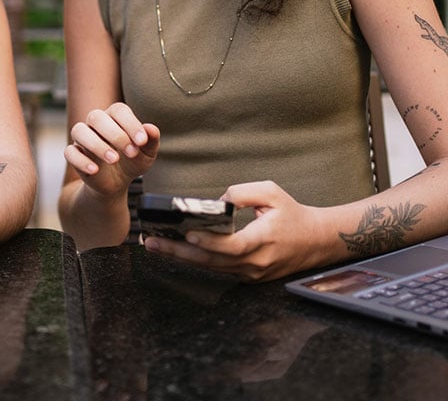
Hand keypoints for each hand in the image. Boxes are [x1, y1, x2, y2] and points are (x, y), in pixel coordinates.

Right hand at [65, 102, 159, 197]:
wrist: (118, 182)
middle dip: (115, 134)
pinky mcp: (74, 154)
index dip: (130, 124)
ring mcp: (83, 138)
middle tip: (131, 152)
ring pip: (79, 131)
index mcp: (115, 116)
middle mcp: (96, 123)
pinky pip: (69, 152)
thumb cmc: (132, 160)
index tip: (142, 142)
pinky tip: (95, 170)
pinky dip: (81, 160)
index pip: (118, 110)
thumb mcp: (146, 153)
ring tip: (114, 159)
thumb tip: (151, 129)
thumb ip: (151, 140)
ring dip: (96, 144)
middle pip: (96, 117)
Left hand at [143, 181, 322, 281]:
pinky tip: (177, 250)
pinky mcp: (248, 276)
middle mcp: (256, 263)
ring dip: (182, 257)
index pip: (231, 246)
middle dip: (179, 252)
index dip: (209, 242)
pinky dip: (196, 260)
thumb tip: (216, 202)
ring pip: (211, 268)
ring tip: (156, 245)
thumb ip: (242, 192)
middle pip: (212, 261)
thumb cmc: (294, 215)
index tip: (188, 234)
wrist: (316, 241)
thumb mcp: (271, 192)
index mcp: (263, 241)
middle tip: (153, 242)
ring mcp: (252, 273)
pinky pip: (218, 269)